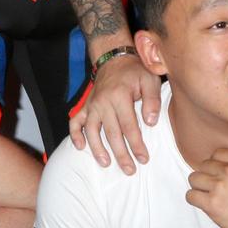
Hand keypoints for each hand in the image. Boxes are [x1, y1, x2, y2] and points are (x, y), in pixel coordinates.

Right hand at [68, 52, 160, 174]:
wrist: (115, 58)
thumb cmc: (135, 71)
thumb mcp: (150, 80)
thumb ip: (153, 100)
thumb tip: (150, 122)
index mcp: (119, 96)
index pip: (129, 126)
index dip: (137, 145)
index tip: (144, 159)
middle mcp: (103, 102)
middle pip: (111, 133)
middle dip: (120, 154)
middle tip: (129, 170)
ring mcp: (92, 105)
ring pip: (91, 131)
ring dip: (97, 149)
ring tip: (106, 164)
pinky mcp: (85, 106)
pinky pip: (75, 121)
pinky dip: (75, 135)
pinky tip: (80, 147)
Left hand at [185, 148, 227, 227]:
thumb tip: (227, 159)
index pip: (217, 154)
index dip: (217, 165)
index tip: (220, 174)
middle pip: (204, 165)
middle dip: (208, 176)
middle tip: (215, 187)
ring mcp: (220, 187)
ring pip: (194, 179)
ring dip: (199, 187)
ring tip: (208, 195)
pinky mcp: (213, 204)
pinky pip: (191, 196)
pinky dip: (194, 199)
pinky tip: (204, 203)